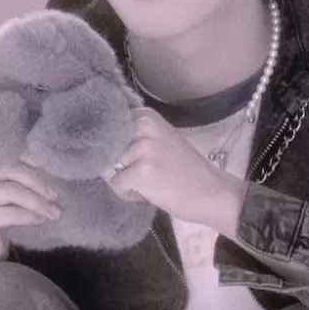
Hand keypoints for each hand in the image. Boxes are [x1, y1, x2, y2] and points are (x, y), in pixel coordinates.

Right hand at [0, 156, 59, 274]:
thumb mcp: (0, 185)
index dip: (28, 158)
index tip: (46, 169)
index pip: (3, 151)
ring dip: (38, 202)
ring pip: (11, 192)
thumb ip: (13, 170)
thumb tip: (44, 161)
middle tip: (55, 195)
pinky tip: (41, 219)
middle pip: (9, 169)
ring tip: (53, 210)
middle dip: (37, 181)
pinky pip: (10, 213)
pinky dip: (30, 215)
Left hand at [100, 107, 245, 226]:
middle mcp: (142, 125)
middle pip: (106, 148)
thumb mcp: (159, 141)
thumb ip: (132, 138)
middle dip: (117, 165)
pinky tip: (149, 193)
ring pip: (110, 168)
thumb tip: (97, 146)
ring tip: (148, 184)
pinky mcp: (141, 170)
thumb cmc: (184, 170)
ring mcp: (142, 147)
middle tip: (142, 174)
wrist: (211, 192)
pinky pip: (117, 185)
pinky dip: (128, 194)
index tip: (126, 157)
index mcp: (145, 115)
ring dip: (124, 181)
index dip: (111, 146)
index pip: (108, 127)